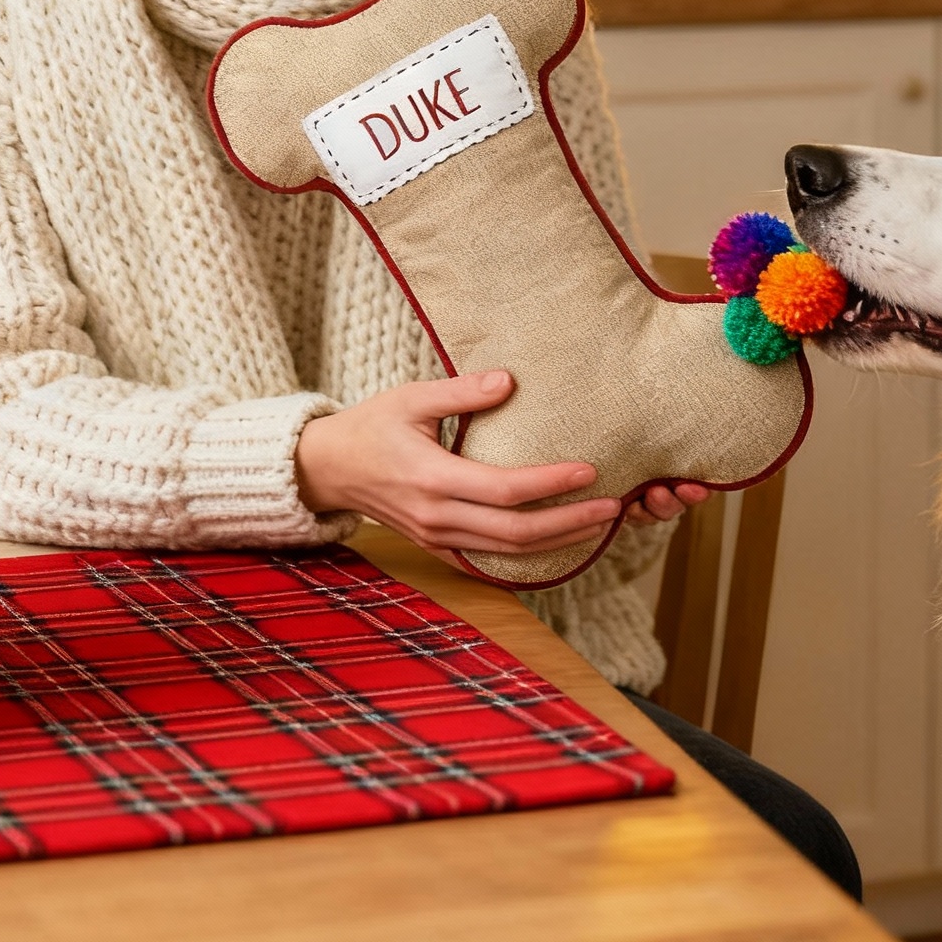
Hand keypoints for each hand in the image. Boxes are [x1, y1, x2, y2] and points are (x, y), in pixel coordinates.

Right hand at [296, 372, 711, 555]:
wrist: (328, 468)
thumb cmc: (371, 426)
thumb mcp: (411, 398)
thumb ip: (461, 391)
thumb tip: (509, 380)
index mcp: (434, 479)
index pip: (506, 490)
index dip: (552, 484)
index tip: (591, 471)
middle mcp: (438, 518)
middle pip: (517, 534)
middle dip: (570, 523)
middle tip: (613, 508)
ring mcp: (437, 539)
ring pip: (508, 553)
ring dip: (558, 542)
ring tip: (598, 525)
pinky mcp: (437, 547)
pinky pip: (489, 560)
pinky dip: (528, 557)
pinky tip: (560, 543)